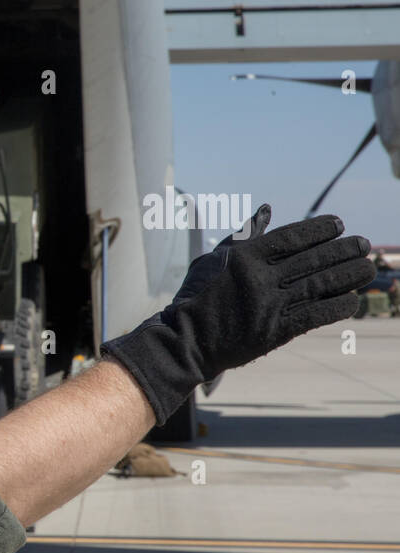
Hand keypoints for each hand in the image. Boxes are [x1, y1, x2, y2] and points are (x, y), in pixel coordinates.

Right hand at [102, 205, 373, 424]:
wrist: (184, 341)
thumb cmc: (195, 297)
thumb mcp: (213, 259)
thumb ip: (243, 236)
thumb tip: (266, 211)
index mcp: (245, 257)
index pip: (292, 237)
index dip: (320, 229)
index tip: (339, 225)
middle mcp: (259, 279)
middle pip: (313, 259)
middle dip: (344, 250)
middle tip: (363, 244)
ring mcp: (268, 306)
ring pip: (320, 285)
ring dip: (349, 275)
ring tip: (367, 266)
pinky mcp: (273, 332)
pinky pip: (314, 315)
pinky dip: (337, 306)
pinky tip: (353, 299)